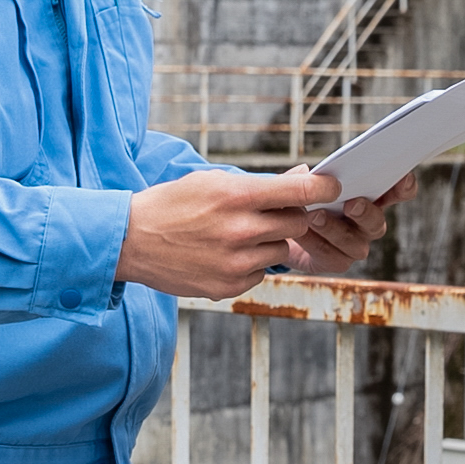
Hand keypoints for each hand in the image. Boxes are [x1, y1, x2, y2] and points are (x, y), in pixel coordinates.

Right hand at [117, 168, 407, 298]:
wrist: (131, 241)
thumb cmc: (174, 204)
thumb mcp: (212, 181)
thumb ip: (259, 184)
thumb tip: (304, 177)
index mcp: (236, 196)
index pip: (299, 190)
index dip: (323, 187)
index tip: (334, 186)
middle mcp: (240, 229)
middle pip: (298, 222)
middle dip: (293, 215)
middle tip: (275, 212)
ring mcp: (236, 262)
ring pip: (281, 249)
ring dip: (270, 241)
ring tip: (238, 234)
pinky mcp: (229, 286)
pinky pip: (262, 273)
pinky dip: (253, 264)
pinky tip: (225, 254)